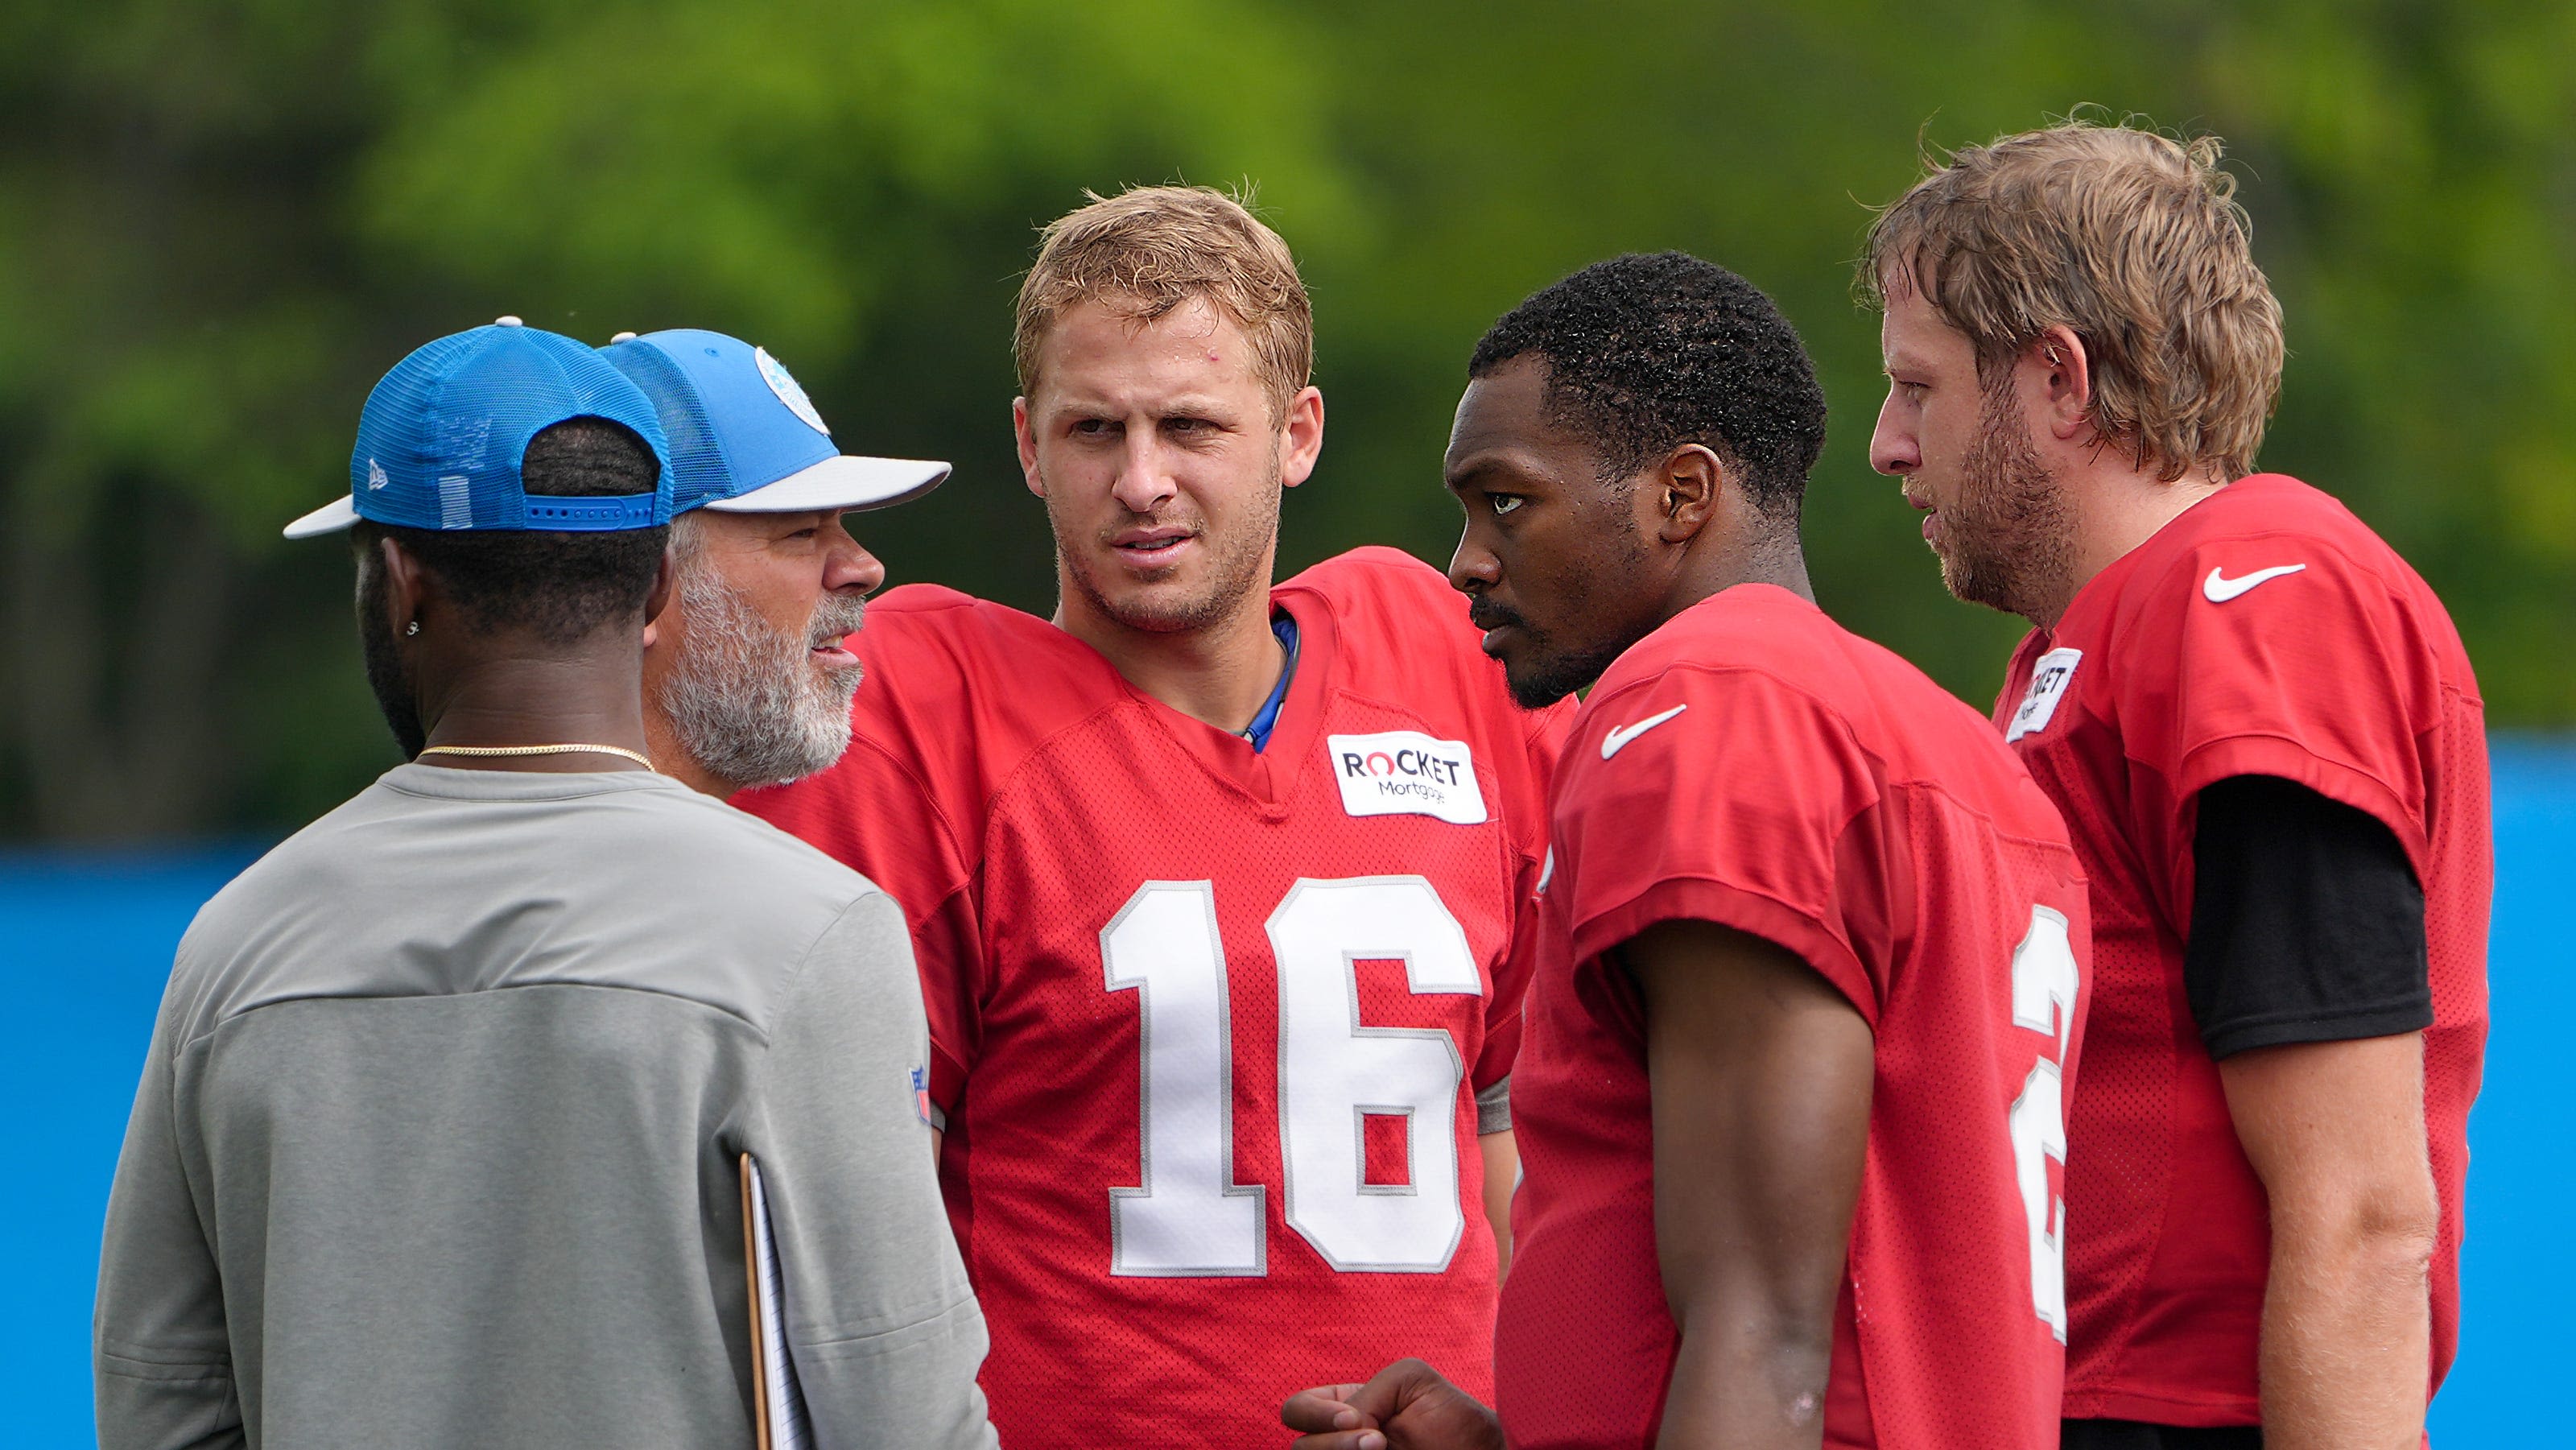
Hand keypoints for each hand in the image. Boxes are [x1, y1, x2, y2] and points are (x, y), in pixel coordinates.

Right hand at [1282, 1359, 1503, 1449]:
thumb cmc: (1453, 1418)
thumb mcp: (1409, 1380)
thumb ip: (1366, 1395)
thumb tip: (1346, 1428)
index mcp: (1343, 1408)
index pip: (1297, 1410)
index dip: (1314, 1414)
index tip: (1355, 1420)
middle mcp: (1339, 1441)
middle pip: (1299, 1445)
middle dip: (1331, 1442)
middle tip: (1377, 1442)